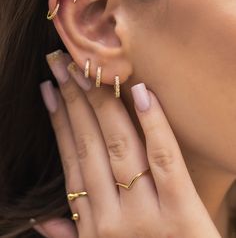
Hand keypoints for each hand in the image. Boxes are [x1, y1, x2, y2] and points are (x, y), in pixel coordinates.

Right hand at [37, 50, 220, 237]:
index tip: (48, 89)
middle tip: (63, 64)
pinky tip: (142, 91)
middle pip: (89, 143)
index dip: (57, 120)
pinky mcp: (182, 212)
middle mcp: (112, 217)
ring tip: (90, 69)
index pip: (70, 158)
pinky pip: (165, 159)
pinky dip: (154, 124)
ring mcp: (147, 213)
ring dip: (102, 102)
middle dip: (73, 98)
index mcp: (91, 225)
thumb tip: (41, 221)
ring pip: (119, 144)